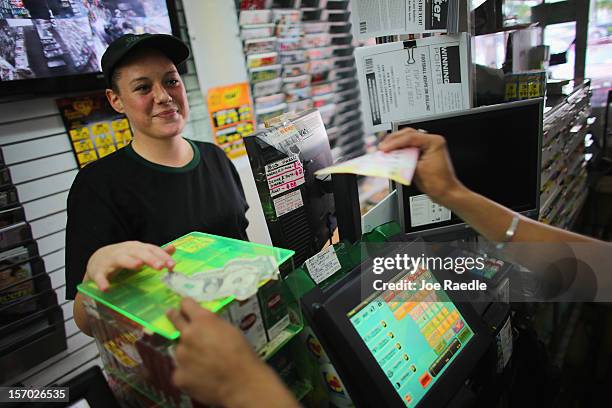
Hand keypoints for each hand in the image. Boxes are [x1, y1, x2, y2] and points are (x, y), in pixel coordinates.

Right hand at [85, 241, 175, 290]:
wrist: (98, 259)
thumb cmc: (124, 256)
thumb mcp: (140, 252)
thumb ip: (156, 252)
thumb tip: (173, 248)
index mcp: (137, 247)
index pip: (152, 249)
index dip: (163, 256)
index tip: (172, 265)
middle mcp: (125, 251)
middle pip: (139, 253)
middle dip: (150, 259)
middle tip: (160, 266)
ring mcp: (111, 260)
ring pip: (121, 259)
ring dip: (129, 262)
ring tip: (138, 266)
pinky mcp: (98, 271)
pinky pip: (100, 276)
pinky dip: (102, 281)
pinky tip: (106, 288)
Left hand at [168, 298, 296, 406]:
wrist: (241, 382)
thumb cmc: (241, 353)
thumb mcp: (230, 330)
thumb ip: (212, 325)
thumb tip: (205, 325)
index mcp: (202, 320)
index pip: (186, 304)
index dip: (187, 305)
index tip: (185, 306)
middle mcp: (187, 334)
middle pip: (175, 320)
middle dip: (174, 316)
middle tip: (171, 313)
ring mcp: (180, 355)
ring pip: (180, 350)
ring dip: (187, 353)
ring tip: (203, 363)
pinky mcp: (178, 375)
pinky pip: (181, 371)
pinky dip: (188, 373)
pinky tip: (201, 377)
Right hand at [379, 128, 463, 203]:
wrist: (446, 192)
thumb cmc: (439, 183)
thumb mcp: (418, 171)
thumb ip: (404, 161)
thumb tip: (391, 157)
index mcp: (434, 142)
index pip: (410, 137)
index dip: (395, 142)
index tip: (385, 148)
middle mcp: (431, 141)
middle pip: (408, 134)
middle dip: (393, 140)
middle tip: (382, 148)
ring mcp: (427, 146)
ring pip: (407, 139)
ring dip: (395, 144)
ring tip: (385, 151)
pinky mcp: (423, 153)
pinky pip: (409, 147)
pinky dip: (400, 150)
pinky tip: (392, 155)